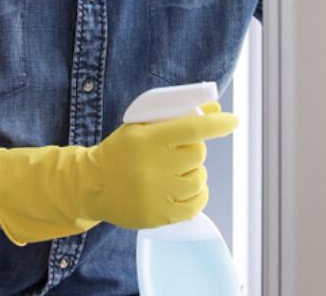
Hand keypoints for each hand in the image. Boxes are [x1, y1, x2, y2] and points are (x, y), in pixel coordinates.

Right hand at [0, 101, 237, 244]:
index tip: (233, 121)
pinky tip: (186, 188)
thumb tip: (214, 110)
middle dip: (194, 150)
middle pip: (198, 154)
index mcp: (148, 140)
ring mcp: (157, 194)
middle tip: (178, 152)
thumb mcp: (141, 127)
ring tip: (177, 171)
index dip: (216, 124)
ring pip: (199, 178)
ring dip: (194, 172)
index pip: (192, 128)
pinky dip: (197, 194)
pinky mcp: (159, 215)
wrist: (92, 186)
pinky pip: (196, 204)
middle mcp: (154, 167)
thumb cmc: (120, 151)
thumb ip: (177, 117)